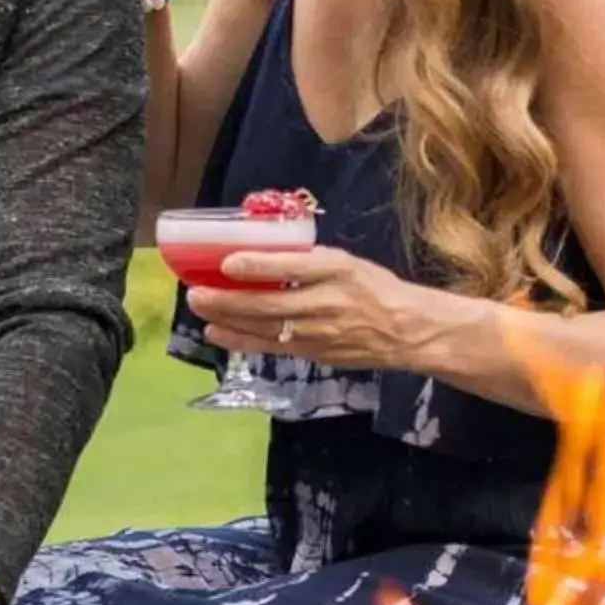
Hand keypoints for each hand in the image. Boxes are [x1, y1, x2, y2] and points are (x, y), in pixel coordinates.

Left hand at [187, 241, 439, 372]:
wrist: (408, 330)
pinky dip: (241, 340)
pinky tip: (217, 332)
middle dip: (228, 298)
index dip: (258, 266)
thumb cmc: (372, 287)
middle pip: (271, 303)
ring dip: (228, 319)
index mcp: (337, 270)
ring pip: (266, 327)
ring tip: (200, 308)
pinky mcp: (315, 353)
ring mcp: (319, 332)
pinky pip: (272, 347)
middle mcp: (327, 302)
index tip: (227, 261)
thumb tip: (255, 251)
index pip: (293, 266)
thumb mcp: (345, 262)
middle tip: (197, 291)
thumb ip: (305, 259)